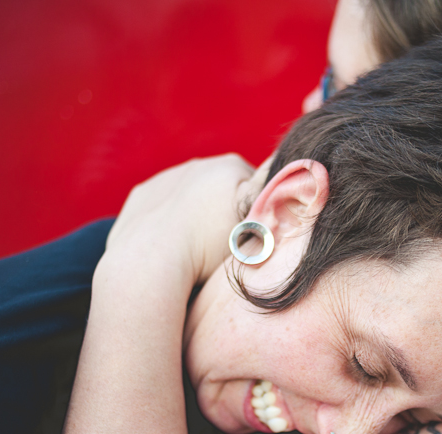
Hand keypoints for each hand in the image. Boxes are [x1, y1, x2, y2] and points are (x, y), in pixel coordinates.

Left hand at [106, 153, 264, 285]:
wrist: (150, 261)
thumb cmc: (207, 247)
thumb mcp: (257, 223)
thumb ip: (276, 197)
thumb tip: (298, 174)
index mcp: (230, 166)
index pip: (256, 187)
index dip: (258, 213)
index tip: (253, 237)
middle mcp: (198, 164)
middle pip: (222, 189)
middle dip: (225, 210)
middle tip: (225, 244)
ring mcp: (167, 177)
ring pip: (191, 196)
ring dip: (196, 214)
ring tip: (196, 245)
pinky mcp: (142, 194)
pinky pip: (162, 204)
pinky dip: (169, 219)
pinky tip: (172, 241)